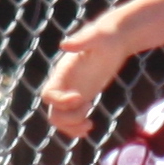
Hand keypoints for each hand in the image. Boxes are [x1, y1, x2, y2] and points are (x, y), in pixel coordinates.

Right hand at [38, 22, 127, 138]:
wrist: (115, 39)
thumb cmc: (106, 36)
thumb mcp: (97, 36)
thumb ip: (82, 40)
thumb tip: (64, 45)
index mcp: (63, 72)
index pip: (48, 94)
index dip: (61, 102)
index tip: (81, 98)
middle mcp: (64, 84)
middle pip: (53, 112)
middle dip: (69, 118)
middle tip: (88, 106)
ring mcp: (71, 92)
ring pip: (60, 119)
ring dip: (72, 127)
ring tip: (90, 123)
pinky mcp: (81, 98)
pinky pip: (71, 120)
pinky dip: (77, 128)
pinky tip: (90, 126)